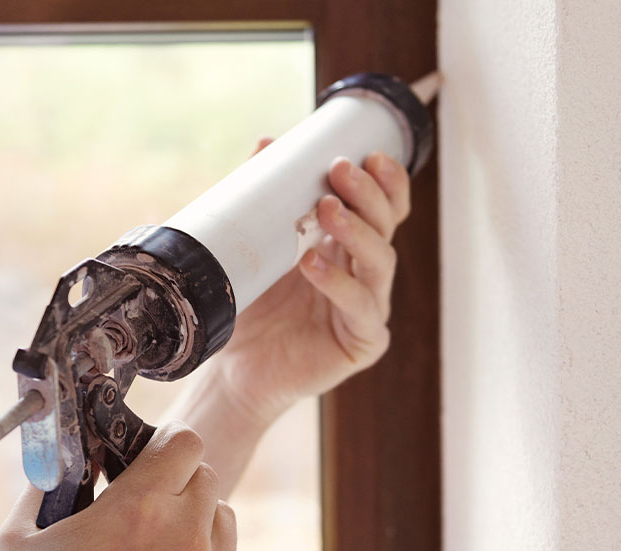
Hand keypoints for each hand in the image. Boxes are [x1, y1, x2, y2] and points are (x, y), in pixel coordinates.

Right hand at [0, 422, 236, 550]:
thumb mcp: (19, 542)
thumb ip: (44, 488)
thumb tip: (63, 457)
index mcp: (138, 511)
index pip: (184, 441)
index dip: (163, 440)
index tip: (143, 451)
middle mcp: (182, 537)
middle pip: (203, 475)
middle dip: (173, 476)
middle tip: (140, 494)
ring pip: (219, 514)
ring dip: (193, 512)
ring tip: (151, 532)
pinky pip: (220, 550)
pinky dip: (199, 544)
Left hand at [216, 140, 411, 418]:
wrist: (235, 368)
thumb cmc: (251, 306)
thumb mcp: (254, 246)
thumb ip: (263, 199)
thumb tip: (267, 143)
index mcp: (347, 247)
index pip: (382, 208)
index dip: (385, 180)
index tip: (367, 153)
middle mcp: (364, 274)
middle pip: (386, 227)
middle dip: (369, 195)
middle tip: (341, 170)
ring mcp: (367, 308)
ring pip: (380, 262)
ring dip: (357, 232)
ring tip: (327, 209)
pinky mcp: (362, 341)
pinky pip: (361, 308)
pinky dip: (338, 283)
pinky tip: (313, 264)